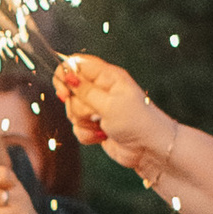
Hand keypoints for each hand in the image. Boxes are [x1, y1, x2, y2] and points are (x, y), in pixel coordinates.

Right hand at [53, 52, 168, 171]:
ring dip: (83, 122)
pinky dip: (87, 134)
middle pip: (70, 90)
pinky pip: (77, 128)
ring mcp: (97, 107)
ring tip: (101, 125)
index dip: (65, 76)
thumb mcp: (109, 104)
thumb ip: (85, 90)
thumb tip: (67, 75)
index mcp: (107, 76)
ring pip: (72, 111)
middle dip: (77, 107)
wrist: (148, 149)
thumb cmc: (136, 122)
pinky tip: (102, 136)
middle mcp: (100, 89)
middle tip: (94, 113)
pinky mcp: (95, 124)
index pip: (77, 63)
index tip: (64, 93)